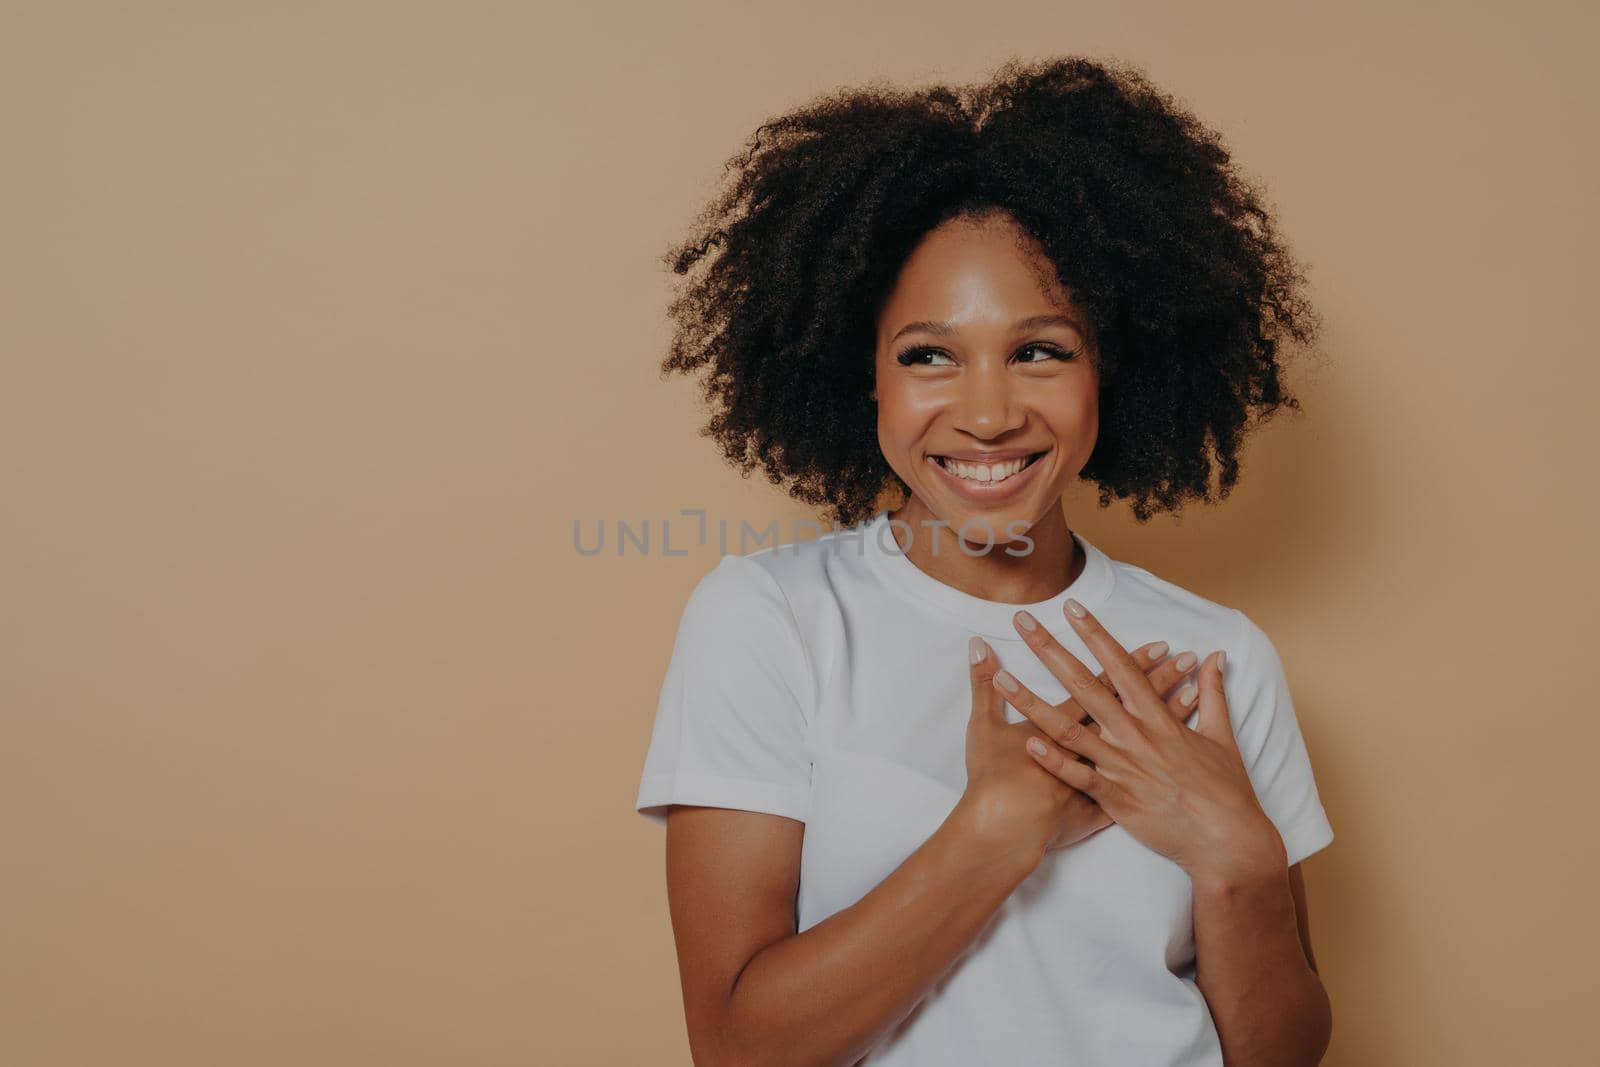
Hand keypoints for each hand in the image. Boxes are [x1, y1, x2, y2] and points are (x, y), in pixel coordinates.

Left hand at [999, 600, 1287, 883]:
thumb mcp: (1222, 736)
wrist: (1227, 842)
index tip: (1071, 607)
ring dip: (1032, 703)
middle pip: (1085, 685)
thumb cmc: (1226, 790)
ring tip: (1001, 679)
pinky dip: (1052, 760)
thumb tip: (1214, 656)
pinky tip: (1025, 743)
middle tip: (1022, 622)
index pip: (1121, 666)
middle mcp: (1136, 736)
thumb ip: (1213, 692)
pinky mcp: (1115, 799)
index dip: (1095, 634)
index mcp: (1159, 718)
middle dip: (1051, 650)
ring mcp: (1122, 767)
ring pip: (1069, 729)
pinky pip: (1077, 776)